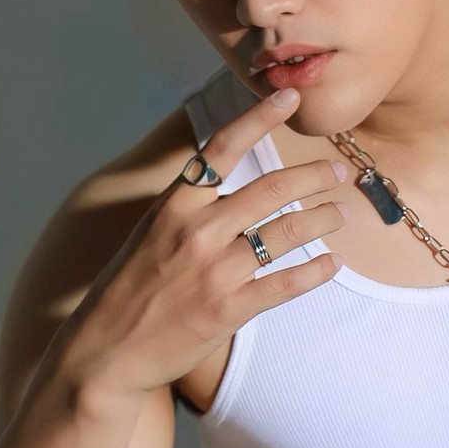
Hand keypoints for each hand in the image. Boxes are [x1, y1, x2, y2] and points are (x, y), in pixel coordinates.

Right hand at [59, 86, 345, 403]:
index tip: (289, 97)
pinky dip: (315, 271)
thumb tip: (232, 191)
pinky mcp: (228, 310)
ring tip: (340, 215)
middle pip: (272, 190)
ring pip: (286, 234)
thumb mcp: (151, 235)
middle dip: (315, 176)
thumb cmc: (130, 291)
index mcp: (174, 205)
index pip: (223, 147)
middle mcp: (197, 231)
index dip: (260, 117)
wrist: (108, 350)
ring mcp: (214, 271)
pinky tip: (331, 263)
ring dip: (322, 220)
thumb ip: (191, 212)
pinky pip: (286, 283)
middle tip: (339, 172)